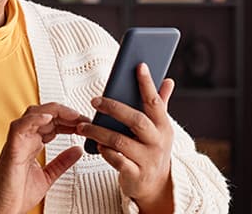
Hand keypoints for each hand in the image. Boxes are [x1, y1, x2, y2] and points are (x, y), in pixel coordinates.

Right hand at [0, 103, 87, 213]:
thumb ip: (62, 162)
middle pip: (45, 114)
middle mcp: (25, 139)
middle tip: (83, 118)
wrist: (1, 208)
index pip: (53, 123)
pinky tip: (48, 117)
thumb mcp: (48, 176)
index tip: (85, 123)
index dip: (70, 120)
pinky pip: (20, 126)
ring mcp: (18, 142)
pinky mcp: (12, 148)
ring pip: (33, 114)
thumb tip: (77, 150)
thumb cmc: (16, 194)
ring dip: (54, 111)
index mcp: (33, 144)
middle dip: (66, 113)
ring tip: (72, 115)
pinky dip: (34, 119)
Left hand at [76, 63, 175, 212]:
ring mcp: (148, 159)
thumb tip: (169, 80)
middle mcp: (158, 142)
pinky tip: (95, 145)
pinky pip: (117, 161)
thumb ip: (161, 104)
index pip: (155, 101)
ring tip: (83, 126)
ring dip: (99, 131)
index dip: (147, 84)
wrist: (156, 186)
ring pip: (121, 141)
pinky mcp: (136, 175)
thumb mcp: (159, 129)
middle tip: (94, 101)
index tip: (139, 65)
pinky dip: (104, 151)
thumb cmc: (152, 150)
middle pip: (136, 120)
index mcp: (163, 126)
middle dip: (114, 108)